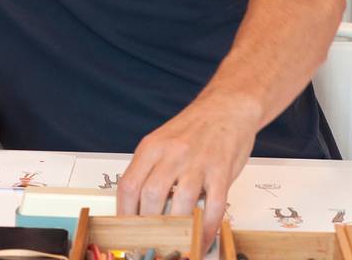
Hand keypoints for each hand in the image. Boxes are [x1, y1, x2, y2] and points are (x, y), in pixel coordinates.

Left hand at [116, 94, 259, 248]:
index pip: (128, 186)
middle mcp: (171, 154)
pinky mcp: (221, 171)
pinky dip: (207, 226)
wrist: (226, 108)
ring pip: (181, 202)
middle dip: (149, 224)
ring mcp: (198, 163)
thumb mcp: (161, 142)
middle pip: (151, 196)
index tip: (126, 229)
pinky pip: (214, 205)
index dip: (125, 213)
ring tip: (175, 243)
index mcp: (151, 148)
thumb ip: (149, 169)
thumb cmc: (193, 129)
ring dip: (177, 228)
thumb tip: (136, 204)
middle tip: (151, 240)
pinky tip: (203, 237)